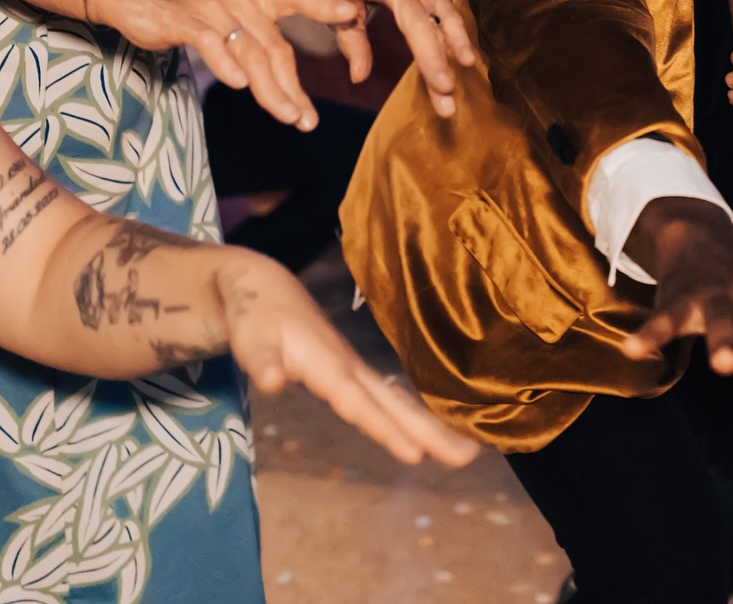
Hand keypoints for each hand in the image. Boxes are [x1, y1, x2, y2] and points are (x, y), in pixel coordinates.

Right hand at [89, 0, 358, 129]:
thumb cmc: (194, 6)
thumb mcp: (235, 10)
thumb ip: (262, 35)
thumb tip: (286, 75)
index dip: (325, 4)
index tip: (351, 14)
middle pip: (277, 47)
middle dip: (294, 87)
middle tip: (307, 120)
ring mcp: (215, 7)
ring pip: (252, 53)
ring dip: (272, 90)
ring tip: (289, 117)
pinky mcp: (186, 21)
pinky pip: (213, 45)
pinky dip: (227, 65)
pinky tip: (240, 85)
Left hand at [213, 250, 478, 466]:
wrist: (264, 290)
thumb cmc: (255, 315)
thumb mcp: (249, 336)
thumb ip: (261, 359)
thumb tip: (271, 383)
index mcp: (326, 363)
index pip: (357, 401)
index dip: (383, 427)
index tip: (415, 455)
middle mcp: (348, 367)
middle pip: (392, 403)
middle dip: (428, 430)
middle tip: (468, 457)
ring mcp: (352, 370)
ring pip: (395, 400)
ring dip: (428, 425)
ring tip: (465, 451)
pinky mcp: (350, 373)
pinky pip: (386, 398)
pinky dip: (410, 415)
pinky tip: (428, 432)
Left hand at [315, 0, 475, 118]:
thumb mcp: (333, 5)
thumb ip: (349, 40)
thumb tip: (359, 77)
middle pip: (421, 21)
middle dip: (434, 55)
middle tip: (444, 87)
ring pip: (444, 22)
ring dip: (454, 52)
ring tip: (460, 80)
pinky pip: (449, 23)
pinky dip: (455, 45)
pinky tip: (464, 66)